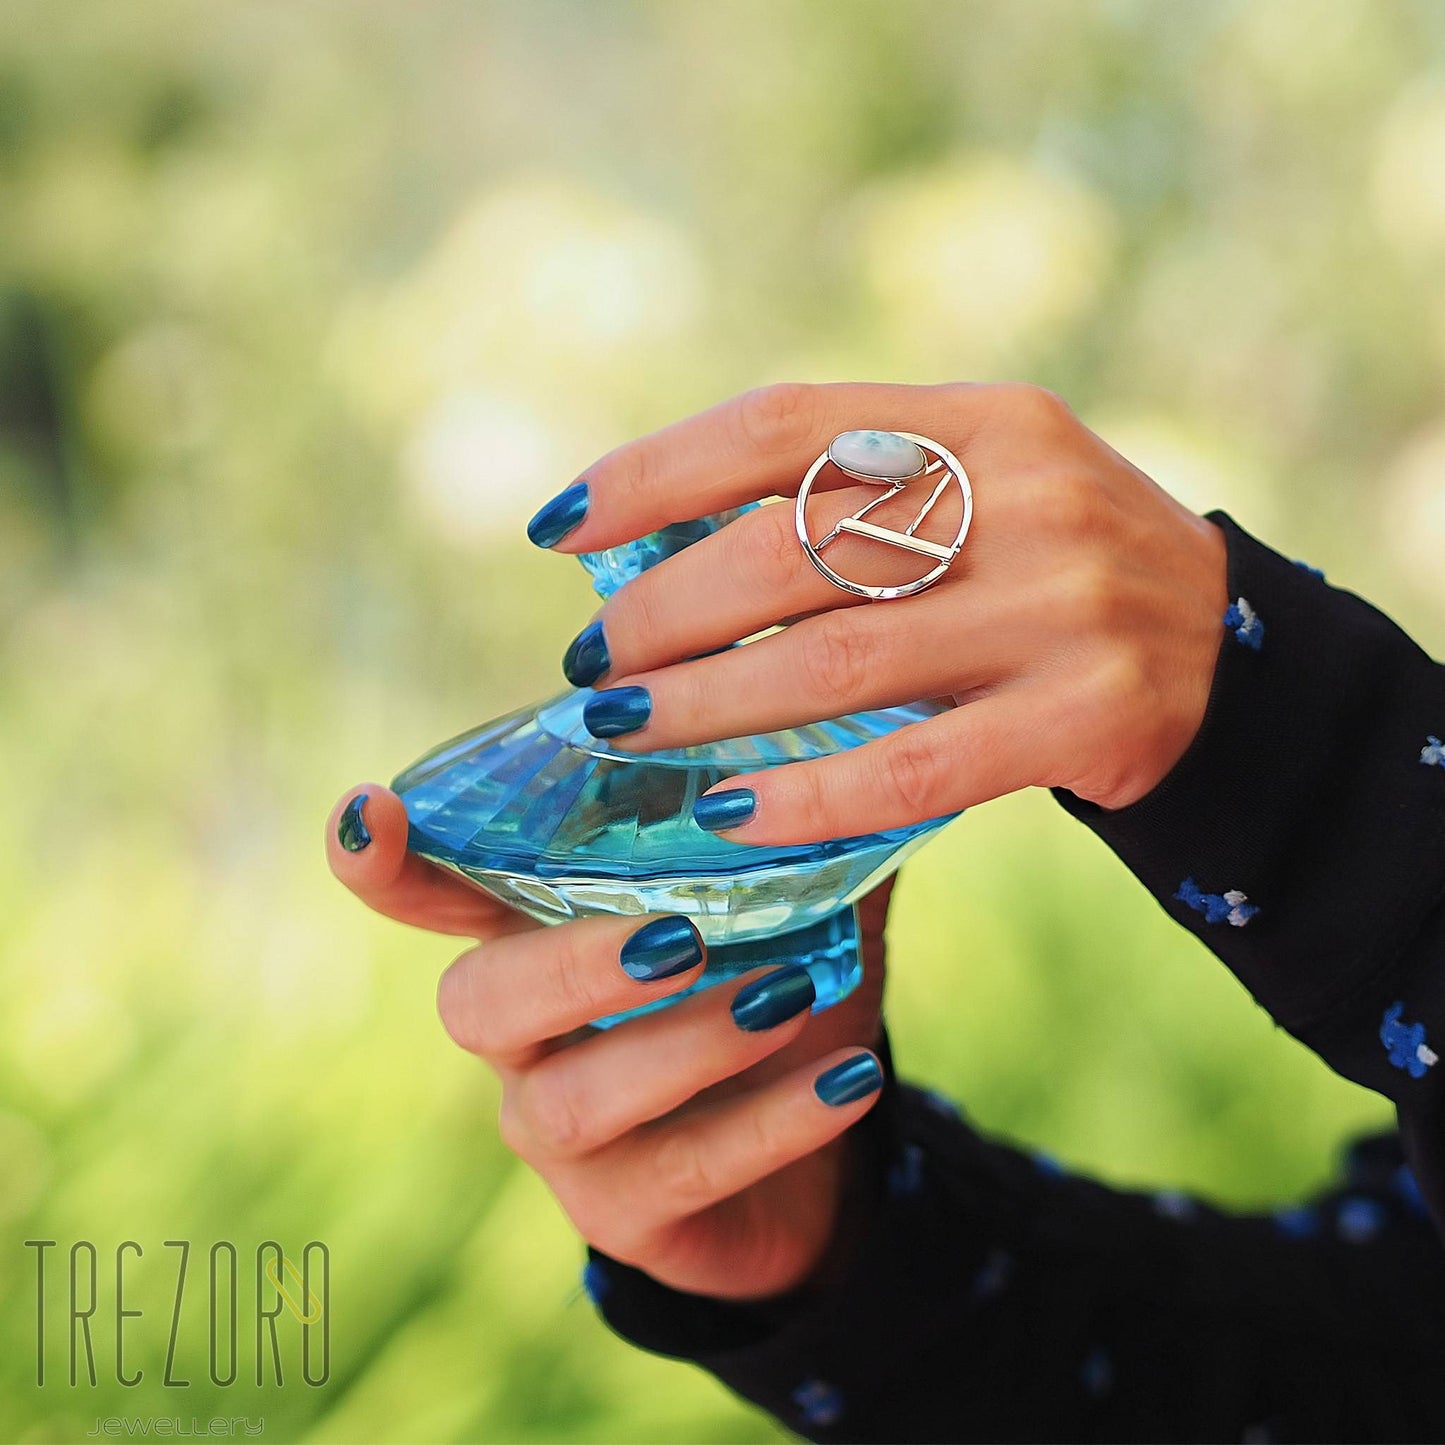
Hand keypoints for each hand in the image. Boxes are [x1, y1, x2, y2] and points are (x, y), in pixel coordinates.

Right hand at [327, 786, 889, 1300]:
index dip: (385, 863)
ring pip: (574, 1102)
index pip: (433, 898)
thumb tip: (829, 713)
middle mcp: (524, 1039)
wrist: (820, 1152)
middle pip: (481, 1003)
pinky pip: (681, 1173)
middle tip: (682, 935)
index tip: (370, 809)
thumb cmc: (780, 990)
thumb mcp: (794, 901)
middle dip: (572, 963)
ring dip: (684, 1044)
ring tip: (787, 997)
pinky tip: (847, 1075)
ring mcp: (561, 1138)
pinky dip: (772, 1120)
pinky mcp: (624, 1216)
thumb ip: (789, 821)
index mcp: (539, 938)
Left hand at [535, 382, 1228, 841]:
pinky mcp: (1088, 714)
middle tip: (591, 663)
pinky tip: (727, 815)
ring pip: (835, 660)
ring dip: (703, 704)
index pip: (787, 422)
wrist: (1232, 662)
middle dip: (664, 609)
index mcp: (984, 419)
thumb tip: (662, 554)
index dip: (658, 472)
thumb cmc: (1056, 577)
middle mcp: (1026, 494)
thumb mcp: (981, 497)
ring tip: (617, 728)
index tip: (562, 527)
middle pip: (793, 545)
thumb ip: (857, 503)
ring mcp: (1063, 604)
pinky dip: (806, 796)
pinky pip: (912, 768)